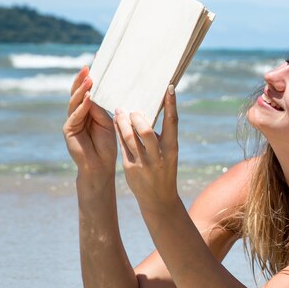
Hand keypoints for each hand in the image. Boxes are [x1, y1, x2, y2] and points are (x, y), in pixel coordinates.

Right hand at [63, 66, 116, 172]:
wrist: (100, 167)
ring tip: (88, 79)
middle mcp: (78, 113)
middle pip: (78, 92)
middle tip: (88, 66)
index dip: (90, 78)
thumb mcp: (108, 123)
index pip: (88, 90)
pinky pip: (75, 116)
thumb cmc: (106, 145)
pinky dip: (81, 107)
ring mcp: (72, 121)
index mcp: (88, 110)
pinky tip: (86, 99)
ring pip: (75, 101)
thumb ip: (101, 109)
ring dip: (82, 90)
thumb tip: (95, 93)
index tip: (96, 63)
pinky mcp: (69, 130)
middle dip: (82, 79)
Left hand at [113, 85, 179, 214]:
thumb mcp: (169, 154)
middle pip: (146, 130)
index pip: (172, 122)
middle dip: (137, 117)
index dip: (171, 104)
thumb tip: (149, 114)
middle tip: (132, 109)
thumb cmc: (165, 170)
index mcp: (172, 149)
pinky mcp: (130, 167)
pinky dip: (118, 131)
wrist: (158, 199)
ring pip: (129, 137)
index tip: (168, 88)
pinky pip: (122, 145)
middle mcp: (158, 155)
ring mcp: (143, 162)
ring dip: (122, 122)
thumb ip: (161, 137)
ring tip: (119, 111)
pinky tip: (115, 122)